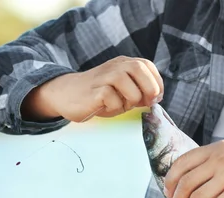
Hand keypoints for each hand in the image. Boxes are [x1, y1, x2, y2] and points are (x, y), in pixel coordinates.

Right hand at [22, 56, 163, 121]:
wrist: (67, 95)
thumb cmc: (100, 96)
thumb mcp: (123, 91)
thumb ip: (139, 91)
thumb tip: (156, 98)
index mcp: (124, 64)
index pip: (147, 66)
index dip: (157, 82)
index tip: (155, 99)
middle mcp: (114, 66)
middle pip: (139, 68)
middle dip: (149, 88)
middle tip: (146, 103)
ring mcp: (103, 76)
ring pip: (125, 81)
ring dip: (131, 98)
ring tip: (124, 105)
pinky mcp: (93, 91)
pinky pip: (110, 97)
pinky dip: (114, 106)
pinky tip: (107, 107)